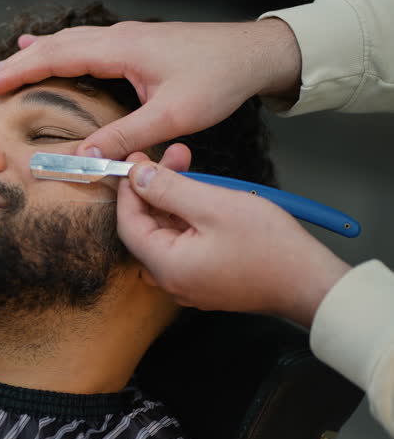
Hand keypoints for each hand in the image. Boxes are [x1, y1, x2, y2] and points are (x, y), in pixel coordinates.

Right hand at [0, 19, 300, 159]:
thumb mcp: (171, 115)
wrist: (253, 53)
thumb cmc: (217, 79)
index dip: (18, 73)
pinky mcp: (138, 44)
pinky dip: (61, 48)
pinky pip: (87, 43)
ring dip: (37, 54)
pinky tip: (57, 49)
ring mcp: (128, 38)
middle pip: (55, 45)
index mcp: (120, 50)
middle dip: (18, 64)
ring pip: (70, 41)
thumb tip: (84, 158)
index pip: (55, 57)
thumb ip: (125, 136)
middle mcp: (119, 38)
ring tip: (9, 64)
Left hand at [116, 145, 350, 327]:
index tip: (135, 161)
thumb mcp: (213, 204)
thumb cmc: (270, 247)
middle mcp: (171, 280)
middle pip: (147, 227)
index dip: (129, 189)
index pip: (129, 224)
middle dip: (155, 187)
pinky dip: (188, 216)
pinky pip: (185, 243)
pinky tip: (202, 192)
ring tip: (190, 165)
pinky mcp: (206, 278)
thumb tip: (137, 176)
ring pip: (167, 232)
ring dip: (174, 198)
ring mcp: (189, 282)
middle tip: (171, 155)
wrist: (310, 282)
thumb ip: (168, 189)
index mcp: (166, 267)